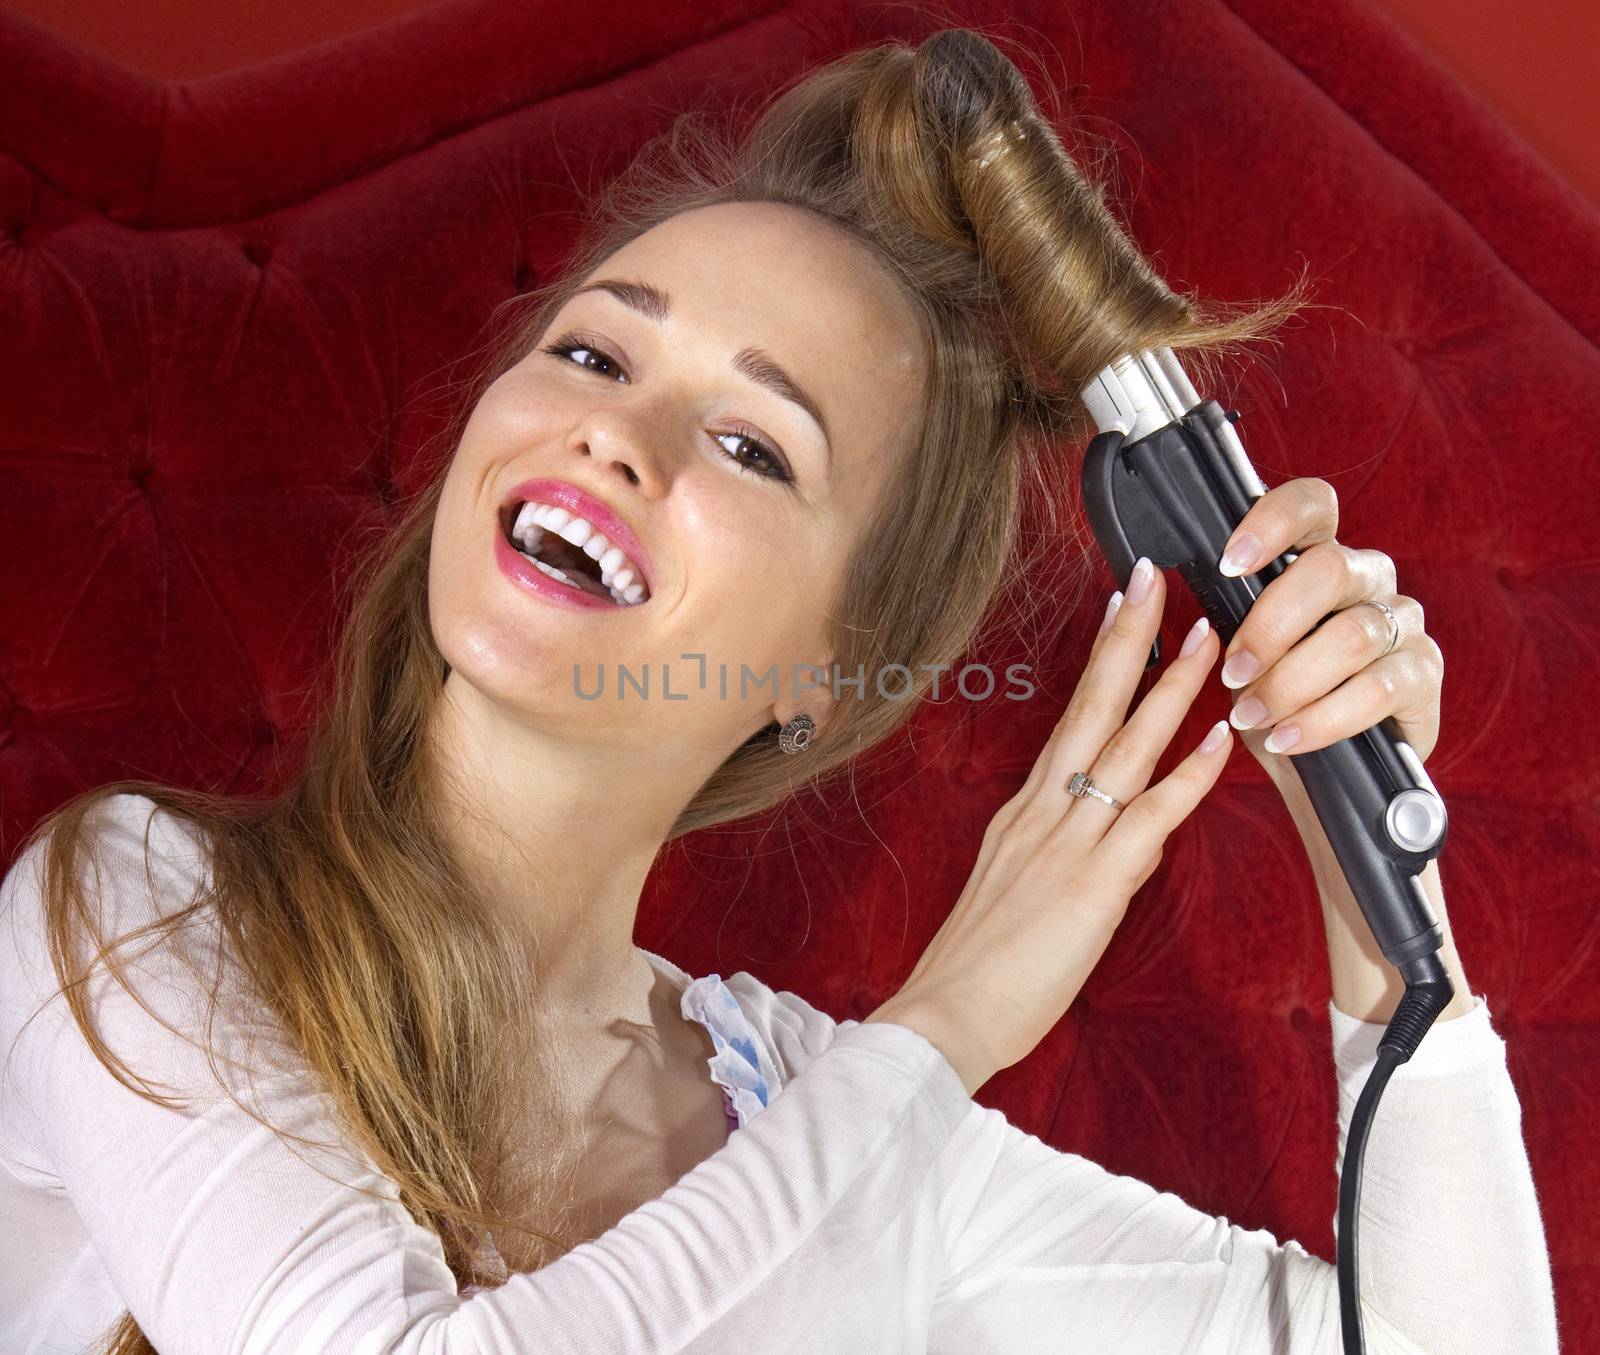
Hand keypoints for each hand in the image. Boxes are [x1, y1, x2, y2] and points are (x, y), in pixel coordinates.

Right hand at [866, 559, 1231, 1095]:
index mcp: (1022, 815)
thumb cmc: (974, 971)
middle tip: (1151, 580)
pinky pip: (1148, 816)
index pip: (1070, 724)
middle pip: (1090, 710)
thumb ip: (1062, 860)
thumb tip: (1118, 845)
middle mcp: (1041, 813)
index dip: (1100, 667)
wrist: (943, 1017)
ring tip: (1204, 638)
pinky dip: (1187, 774)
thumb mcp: (1014, 897)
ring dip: (1169, 689)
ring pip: (1125, 748)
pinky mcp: (1091, 883)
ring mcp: (1065, 843)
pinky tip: (1219, 738)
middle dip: (1126, 640)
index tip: (1120, 615)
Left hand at [1214, 478, 1443, 781]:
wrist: (1321, 772)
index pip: (1312, 506)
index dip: (1273, 522)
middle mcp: (1369, 578)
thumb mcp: (1244, 655)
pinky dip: (1322, 718)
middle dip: (1270, 626)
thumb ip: (1230, 621)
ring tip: (1252, 716)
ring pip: (1352, 635)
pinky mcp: (1422, 675)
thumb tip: (1187, 611)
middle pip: (1330, 570)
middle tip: (1233, 672)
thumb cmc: (1275, 700)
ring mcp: (1403, 623)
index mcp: (1320, 557)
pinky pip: (1376, 689)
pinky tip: (1286, 738)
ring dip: (1290, 681)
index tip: (1228, 565)